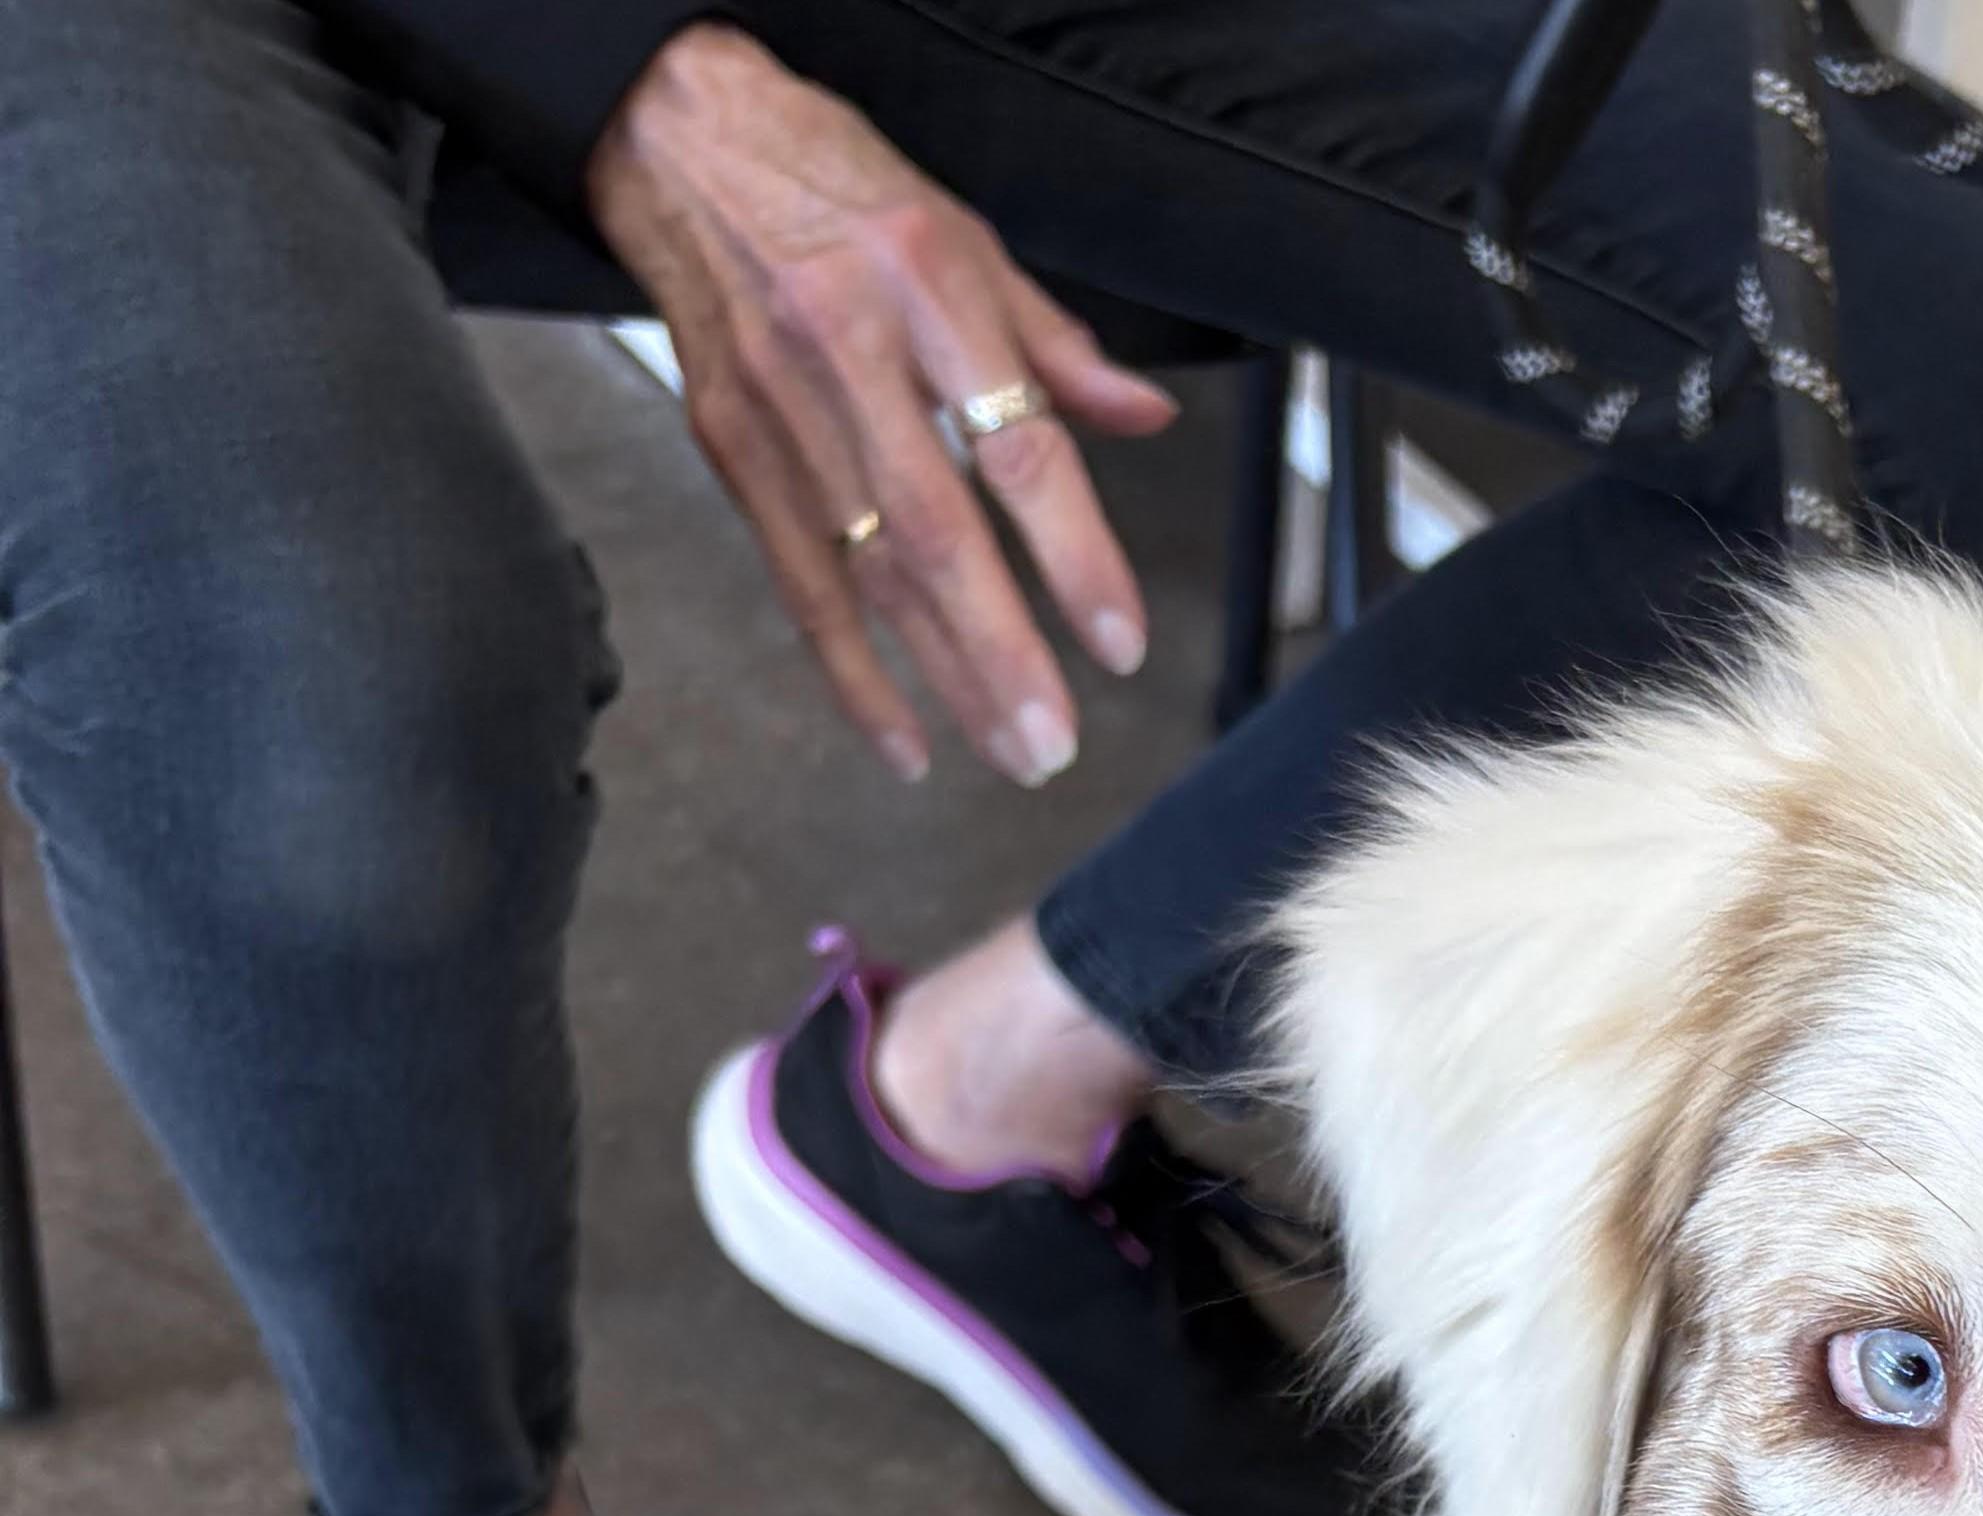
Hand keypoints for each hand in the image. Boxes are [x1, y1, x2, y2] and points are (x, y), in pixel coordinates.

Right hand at [586, 24, 1176, 786]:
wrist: (676, 135)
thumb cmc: (835, 185)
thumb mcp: (963, 234)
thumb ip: (1054, 343)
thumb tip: (1147, 418)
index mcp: (927, 287)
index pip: (1016, 445)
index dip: (1074, 555)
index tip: (1119, 643)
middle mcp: (849, 351)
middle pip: (936, 530)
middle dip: (1000, 652)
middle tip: (1054, 743)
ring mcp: (780, 405)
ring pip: (870, 571)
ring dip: (944, 678)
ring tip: (1011, 755)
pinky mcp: (730, 445)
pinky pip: (799, 582)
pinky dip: (852, 671)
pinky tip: (904, 741)